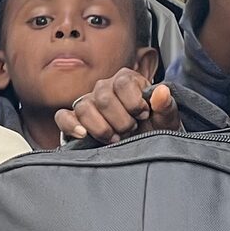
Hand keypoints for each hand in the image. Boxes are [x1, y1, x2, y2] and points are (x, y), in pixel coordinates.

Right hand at [55, 72, 181, 144]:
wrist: (143, 149)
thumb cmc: (154, 131)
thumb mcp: (166, 121)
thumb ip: (166, 106)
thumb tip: (162, 91)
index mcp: (127, 80)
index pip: (122, 82)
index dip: (133, 102)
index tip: (143, 116)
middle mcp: (105, 88)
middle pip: (103, 97)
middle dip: (120, 120)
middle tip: (131, 131)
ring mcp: (88, 103)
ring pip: (83, 106)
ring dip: (101, 127)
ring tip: (115, 139)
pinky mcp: (75, 120)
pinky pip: (63, 117)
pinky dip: (71, 125)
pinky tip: (84, 135)